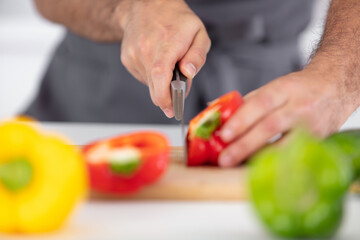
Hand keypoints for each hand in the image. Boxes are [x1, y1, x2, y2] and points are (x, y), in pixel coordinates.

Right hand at [118, 0, 210, 117]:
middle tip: (174, 102)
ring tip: (168, 67)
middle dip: (166, 98)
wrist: (146, 6)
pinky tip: (156, 63)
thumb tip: (189, 73)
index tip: (171, 109)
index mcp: (167, 42)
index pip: (160, 74)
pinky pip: (143, 77)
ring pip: (149, 83)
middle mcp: (147, 49)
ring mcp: (134, 54)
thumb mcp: (199, 33)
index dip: (165, 96)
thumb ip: (197, 55)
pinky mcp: (127, 59)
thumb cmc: (177, 20)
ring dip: (160, 84)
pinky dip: (152, 77)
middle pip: (154, 85)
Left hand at [218, 66, 357, 166]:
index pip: (260, 103)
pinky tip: (260, 170)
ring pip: (285, 144)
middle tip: (225, 158)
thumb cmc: (298, 89)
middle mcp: (299, 106)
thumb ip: (246, 102)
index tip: (223, 134)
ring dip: (260, 157)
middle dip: (245, 144)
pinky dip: (276, 163)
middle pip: (270, 126)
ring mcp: (311, 125)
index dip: (241, 120)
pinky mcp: (319, 141)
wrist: (334, 88)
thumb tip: (214, 112)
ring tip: (239, 166)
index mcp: (284, 89)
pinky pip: (294, 155)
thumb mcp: (274, 87)